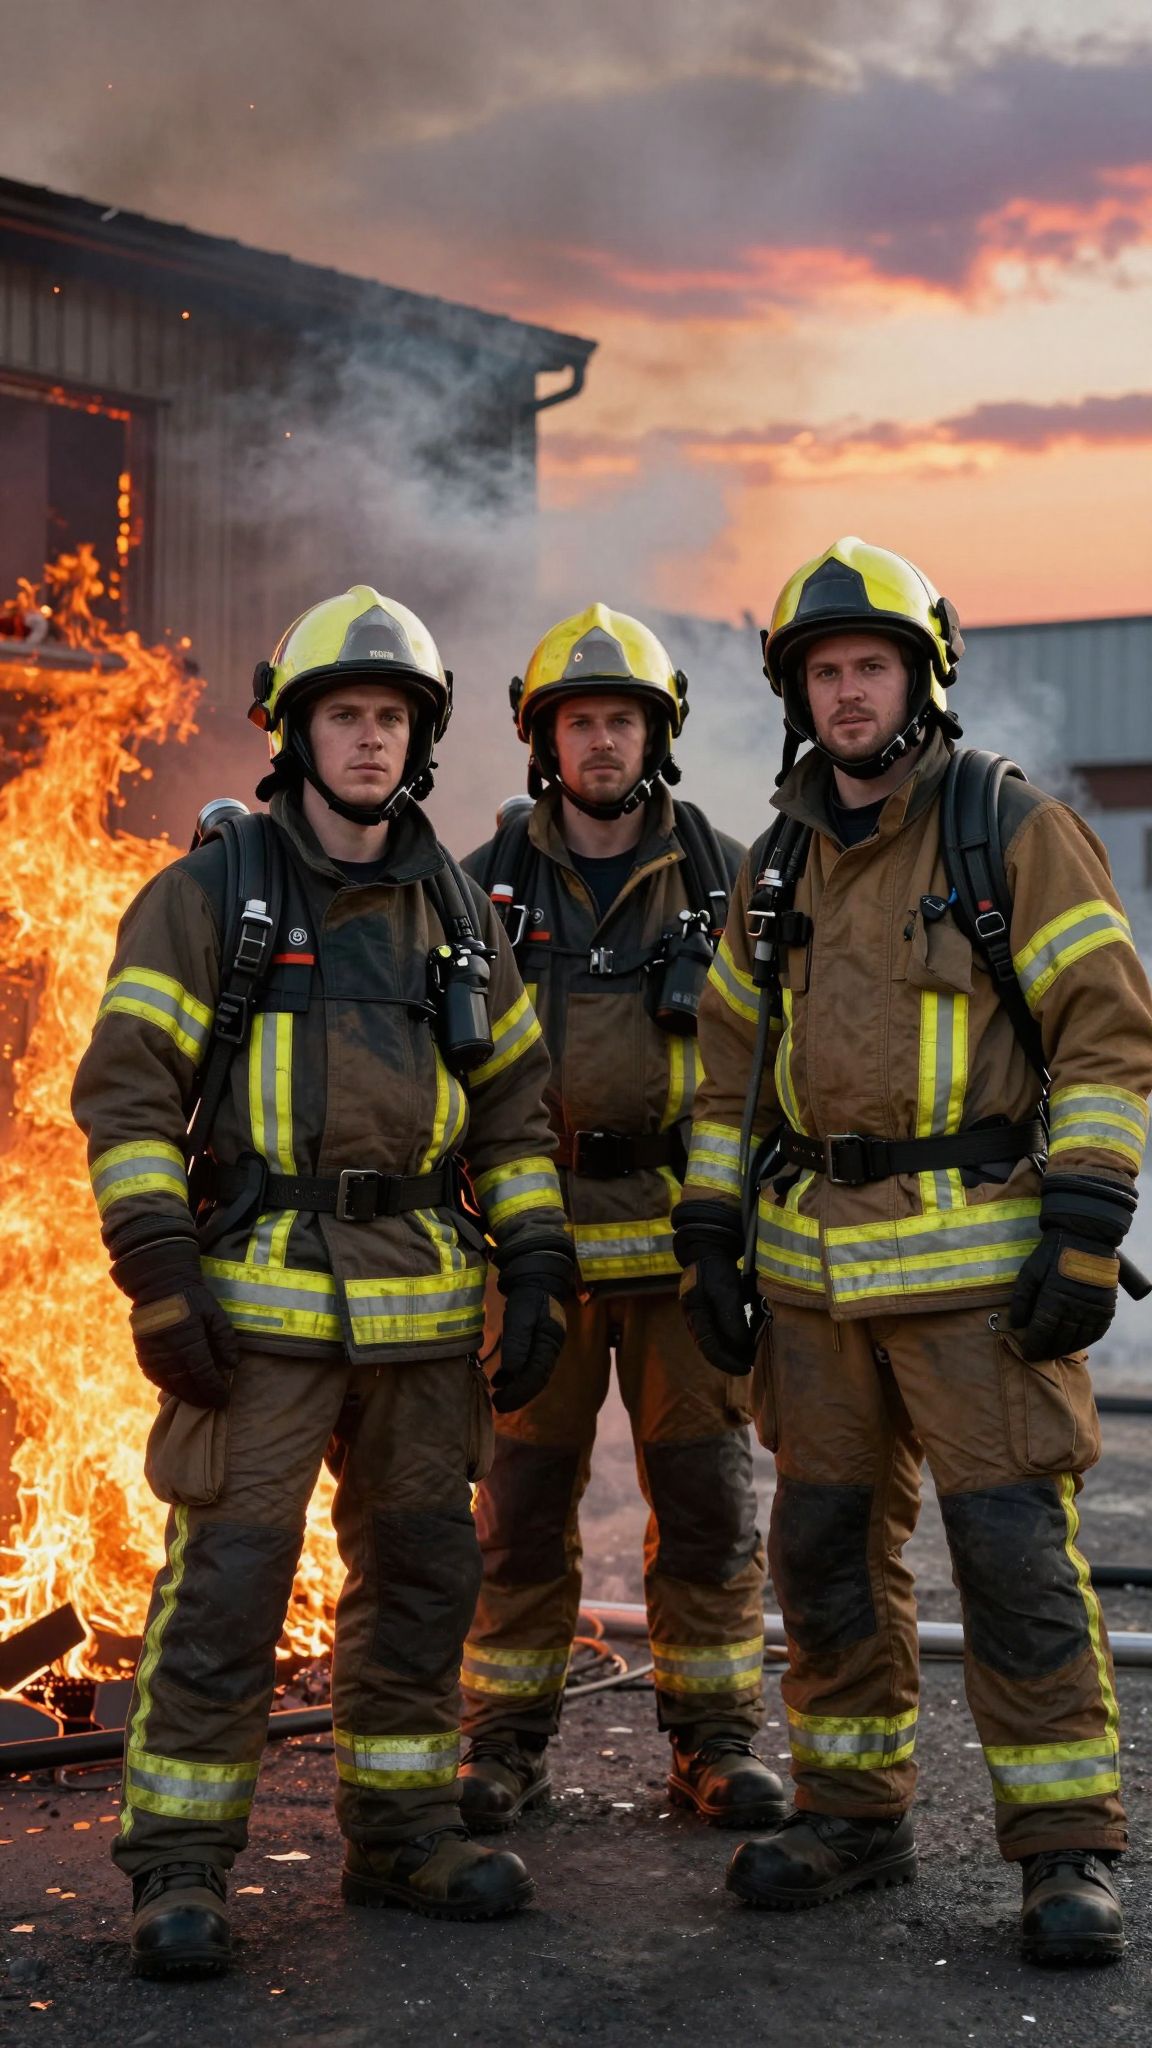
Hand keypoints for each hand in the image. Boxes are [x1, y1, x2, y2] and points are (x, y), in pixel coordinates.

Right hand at [112, 1236, 238, 1407]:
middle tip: (213, 1403)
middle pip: (187, 1387)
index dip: (215, 1391)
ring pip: (170, 1385)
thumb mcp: (215, 1314)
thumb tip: (232, 1365)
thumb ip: (225, 1340)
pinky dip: (168, 1386)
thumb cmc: (192, 1298)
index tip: (224, 1399)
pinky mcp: (143, 1355)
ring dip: (185, 1395)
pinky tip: (178, 1386)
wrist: (159, 1285)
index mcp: (190, 1344)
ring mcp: (154, 1356)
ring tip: (198, 1398)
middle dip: (202, 1398)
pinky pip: (155, 1378)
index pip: (205, 1377)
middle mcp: (170, 1355)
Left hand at [490, 1285, 565, 1412]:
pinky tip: (500, 1379)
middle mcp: (551, 1348)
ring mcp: (546, 1346)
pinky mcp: (538, 1342)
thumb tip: (512, 1371)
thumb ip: (517, 1343)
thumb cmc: (529, 1296)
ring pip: (533, 1374)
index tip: (500, 1402)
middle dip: (518, 1395)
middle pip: (536, 1380)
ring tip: (498, 1396)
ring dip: (517, 1387)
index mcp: (550, 1343)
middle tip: (498, 1405)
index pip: (536, 1376)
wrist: (538, 1277)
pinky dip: (515, 1375)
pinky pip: (529, 1365)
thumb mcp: (520, 1316)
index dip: (519, 1392)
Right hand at [679, 1253, 755, 1374]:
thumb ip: (732, 1319)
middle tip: (752, 1364)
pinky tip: (747, 1337)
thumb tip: (741, 1347)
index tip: (746, 1369)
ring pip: (716, 1340)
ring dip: (734, 1348)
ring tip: (751, 1353)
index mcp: (695, 1315)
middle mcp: (694, 1318)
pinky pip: (719, 1329)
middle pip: (712, 1348)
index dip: (728, 1363)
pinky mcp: (707, 1309)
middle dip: (732, 1358)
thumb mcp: (727, 1291)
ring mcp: (699, 1314)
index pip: (710, 1349)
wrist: (708, 1248)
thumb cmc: (717, 1269)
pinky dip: (733, 1336)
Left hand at [1008, 1173, 1132, 1362]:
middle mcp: (1075, 1308)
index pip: (1042, 1333)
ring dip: (1065, 1348)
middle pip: (1059, 1339)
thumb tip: (1015, 1324)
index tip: (1028, 1354)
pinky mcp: (1106, 1306)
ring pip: (1078, 1339)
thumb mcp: (1030, 1272)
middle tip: (1040, 1355)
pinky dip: (1086, 1340)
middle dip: (1048, 1350)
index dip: (1034, 1346)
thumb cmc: (1052, 1253)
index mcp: (1053, 1299)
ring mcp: (1093, 1308)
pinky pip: (1097, 1332)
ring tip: (1055, 1351)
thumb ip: (1021, 1300)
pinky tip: (1076, 1342)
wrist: (1084, 1236)